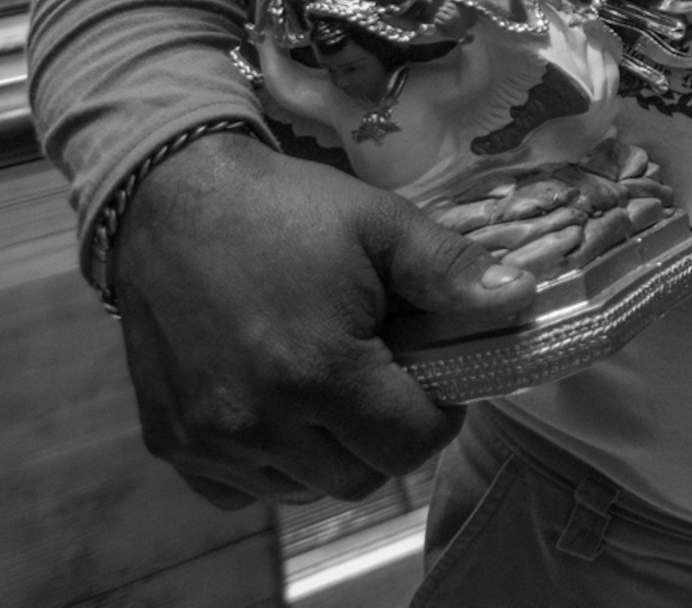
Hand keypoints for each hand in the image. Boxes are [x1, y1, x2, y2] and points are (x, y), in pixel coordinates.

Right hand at [108, 132, 537, 507]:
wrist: (169, 200)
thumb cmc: (286, 209)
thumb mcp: (380, 223)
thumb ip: (451, 269)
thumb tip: (522, 298)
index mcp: (319, 371)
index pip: (410, 445)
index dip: (436, 414)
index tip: (429, 374)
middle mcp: (258, 422)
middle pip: (358, 477)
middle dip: (386, 436)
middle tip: (384, 380)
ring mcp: (208, 440)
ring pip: (301, 489)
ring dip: (329, 453)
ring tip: (330, 388)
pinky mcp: (171, 443)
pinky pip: (240, 491)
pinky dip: (269, 464)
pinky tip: (277, 407)